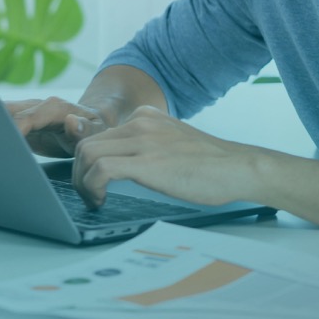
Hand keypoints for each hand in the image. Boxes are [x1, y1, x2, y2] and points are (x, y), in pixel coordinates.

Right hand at [6, 96, 114, 157]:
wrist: (92, 121)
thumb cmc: (95, 128)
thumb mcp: (97, 131)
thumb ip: (85, 128)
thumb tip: (71, 121)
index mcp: (55, 108)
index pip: (28, 118)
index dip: (14, 130)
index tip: (4, 144)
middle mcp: (37, 106)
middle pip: (7, 113)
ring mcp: (26, 112)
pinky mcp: (19, 122)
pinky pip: (1, 122)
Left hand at [71, 106, 262, 208]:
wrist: (239, 167)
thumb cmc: (213, 165)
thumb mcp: (174, 144)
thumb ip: (151, 145)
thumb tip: (128, 166)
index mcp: (147, 116)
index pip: (100, 134)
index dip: (89, 161)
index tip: (93, 181)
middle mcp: (142, 122)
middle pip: (86, 143)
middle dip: (79, 172)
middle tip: (88, 194)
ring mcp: (143, 139)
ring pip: (86, 153)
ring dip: (81, 181)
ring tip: (94, 199)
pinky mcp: (147, 161)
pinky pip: (100, 170)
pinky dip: (92, 188)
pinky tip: (102, 201)